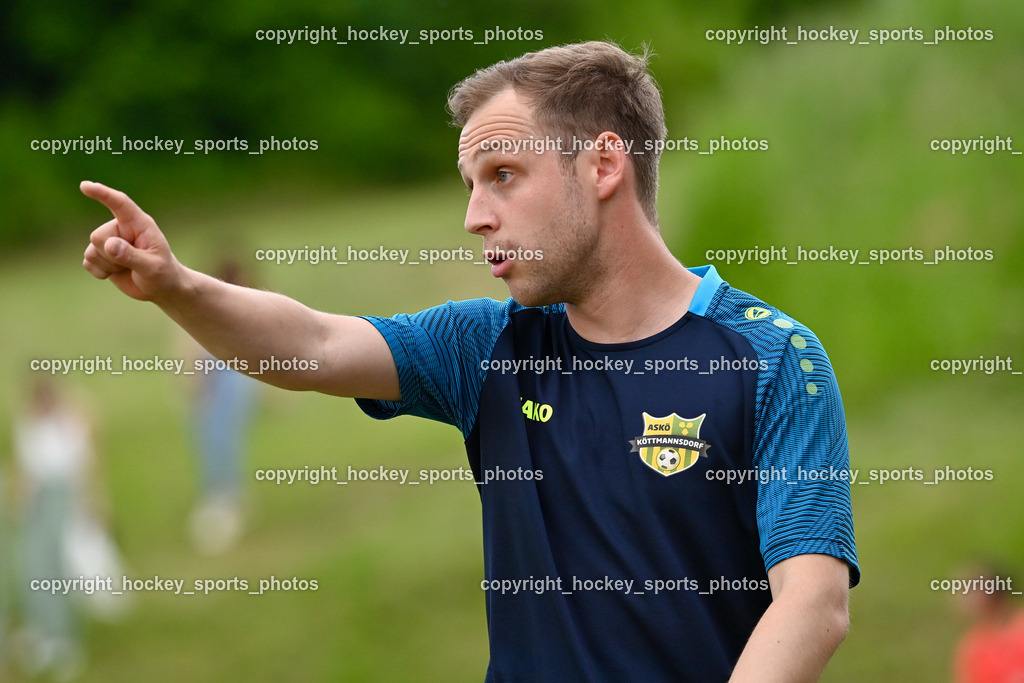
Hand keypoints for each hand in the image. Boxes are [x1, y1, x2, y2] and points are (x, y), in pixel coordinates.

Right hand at [81, 181, 184, 300]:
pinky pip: (87, 262)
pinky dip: (100, 272)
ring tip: (128, 268)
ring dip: (108, 265)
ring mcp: (109, 241)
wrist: (160, 288)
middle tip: (135, 263)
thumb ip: (132, 256)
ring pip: (91, 251)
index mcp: (139, 224)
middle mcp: (121, 229)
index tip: (85, 186)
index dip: (103, 194)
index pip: (119, 204)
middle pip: (98, 236)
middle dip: (112, 255)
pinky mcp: (101, 255)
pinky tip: (116, 273)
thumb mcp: (152, 267)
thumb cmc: (163, 274)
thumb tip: (109, 244)